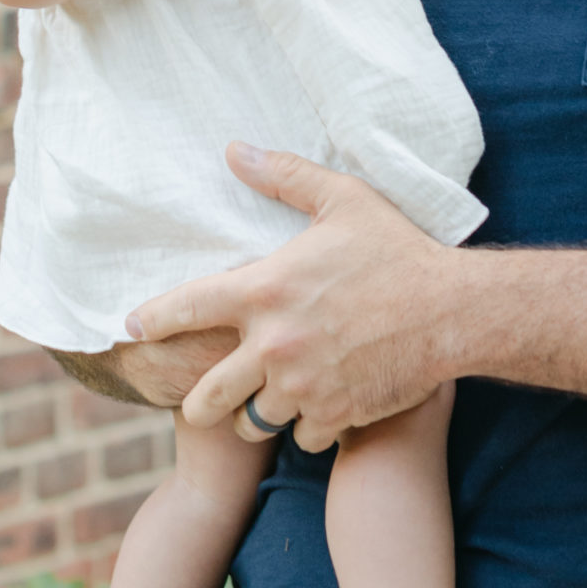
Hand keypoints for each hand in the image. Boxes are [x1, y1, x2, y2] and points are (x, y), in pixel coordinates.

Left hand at [124, 147, 458, 450]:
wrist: (453, 312)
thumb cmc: (398, 251)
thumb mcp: (343, 200)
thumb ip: (284, 174)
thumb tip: (234, 149)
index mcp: (265, 290)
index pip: (185, 309)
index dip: (151, 320)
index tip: (132, 327)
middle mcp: (273, 345)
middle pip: (204, 395)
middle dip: (198, 399)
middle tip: (206, 395)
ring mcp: (302, 386)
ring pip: (251, 422)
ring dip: (255, 414)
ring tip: (268, 401)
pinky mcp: (333, 415)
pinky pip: (299, 438)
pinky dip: (305, 428)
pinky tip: (319, 409)